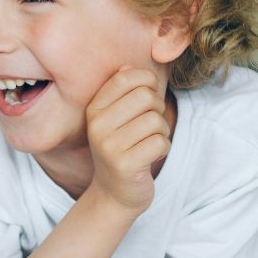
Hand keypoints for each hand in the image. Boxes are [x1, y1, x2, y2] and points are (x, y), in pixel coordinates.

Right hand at [83, 66, 171, 213]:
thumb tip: (130, 64)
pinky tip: (150, 156)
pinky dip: (163, 149)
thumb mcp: (117, 118)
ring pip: (156, 120)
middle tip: (150, 125)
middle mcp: (97, 126)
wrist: (115, 193)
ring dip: (162, 132)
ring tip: (149, 142)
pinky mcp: (124, 165)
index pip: (126, 77)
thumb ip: (123, 91)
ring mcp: (109, 146)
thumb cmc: (122, 149)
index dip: (147, 82)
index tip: (147, 98)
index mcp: (94, 109)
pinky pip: (160, 143)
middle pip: (146, 96)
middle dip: (157, 109)